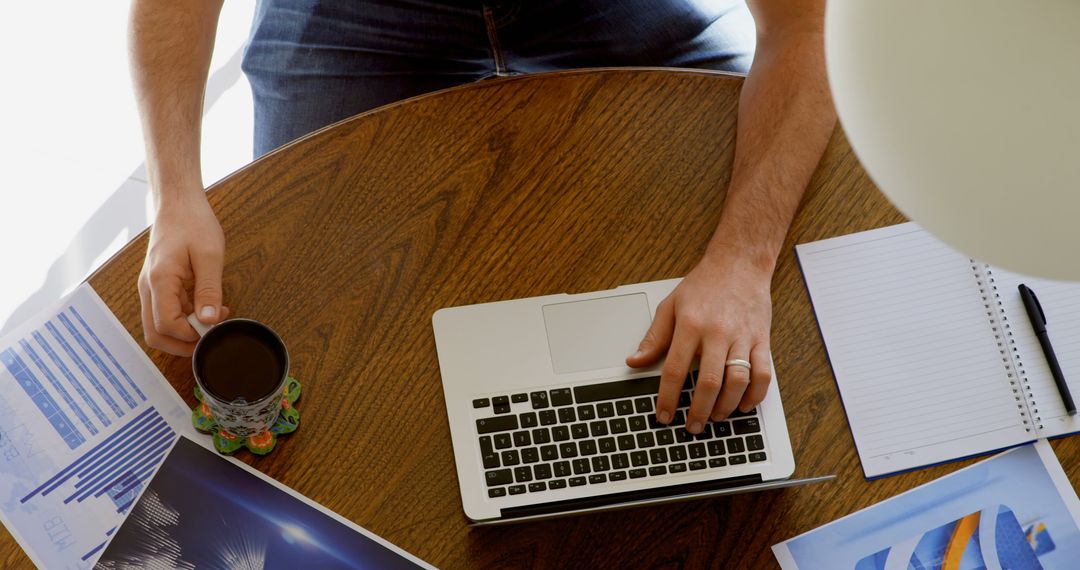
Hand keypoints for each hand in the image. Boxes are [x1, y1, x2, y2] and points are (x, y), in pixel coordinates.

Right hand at [138, 190, 228, 355]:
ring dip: (183, 331)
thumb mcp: (210, 256)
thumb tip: (209, 320)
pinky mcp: (156, 286)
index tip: (212, 330)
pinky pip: (164, 312)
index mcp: (159, 280)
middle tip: (210, 337)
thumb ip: (209, 290)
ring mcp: (149, 287)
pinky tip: (205, 309)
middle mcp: (148, 287)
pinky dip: (182, 319)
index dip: (189, 336)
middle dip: (182, 343)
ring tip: (212, 320)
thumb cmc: (193, 223)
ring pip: (157, 325)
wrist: (178, 203)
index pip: (165, 325)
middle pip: (155, 333)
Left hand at [626, 251, 772, 433]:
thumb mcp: (670, 306)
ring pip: (738, 382)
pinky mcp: (762, 339)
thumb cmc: (704, 285)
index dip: (668, 398)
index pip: (675, 370)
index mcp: (690, 325)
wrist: (739, 264)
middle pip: (708, 382)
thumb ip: (653, 337)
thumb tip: (635, 361)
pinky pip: (764, 374)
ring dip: (726, 407)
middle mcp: (717, 332)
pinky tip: (743, 406)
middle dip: (699, 411)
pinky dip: (755, 396)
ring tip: (715, 418)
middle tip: (692, 427)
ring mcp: (742, 337)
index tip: (664, 416)